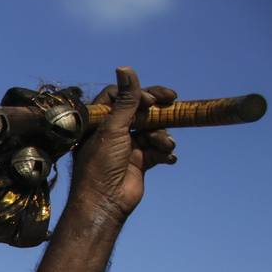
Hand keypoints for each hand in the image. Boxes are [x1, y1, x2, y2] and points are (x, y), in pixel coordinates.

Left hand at [68, 67, 176, 223]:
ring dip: (161, 135)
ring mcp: (125, 147)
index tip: (151, 99)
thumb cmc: (100, 165)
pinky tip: (169, 157)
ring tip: (164, 145)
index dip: (137, 94)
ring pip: (152, 130)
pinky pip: (157, 150)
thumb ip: (125, 100)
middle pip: (139, 111)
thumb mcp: (113, 128)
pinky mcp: (138, 162)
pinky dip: (165, 152)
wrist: (104, 203)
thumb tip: (125, 68)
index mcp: (98, 123)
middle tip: (173, 101)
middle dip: (156, 109)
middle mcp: (111, 133)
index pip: (119, 97)